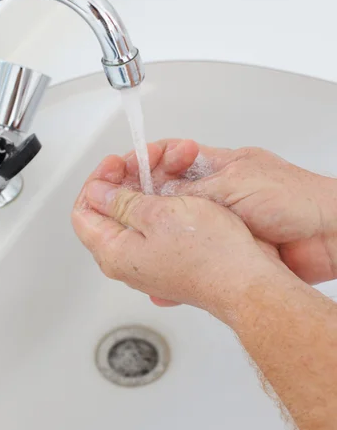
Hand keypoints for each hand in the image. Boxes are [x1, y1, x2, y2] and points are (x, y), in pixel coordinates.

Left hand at [72, 155, 287, 324]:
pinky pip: (156, 224)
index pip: (84, 211)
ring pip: (135, 214)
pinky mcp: (170, 259)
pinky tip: (181, 188)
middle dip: (126, 178)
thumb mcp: (158, 214)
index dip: (97, 181)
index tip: (117, 163)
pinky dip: (163, 201)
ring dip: (149, 185)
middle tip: (148, 159)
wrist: (246, 281)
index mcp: (114, 252)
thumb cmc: (209, 253)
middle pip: (110, 210)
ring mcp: (149, 261)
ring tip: (172, 167)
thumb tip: (97, 193)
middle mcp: (127, 261)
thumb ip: (121, 202)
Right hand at [130, 142, 336, 284]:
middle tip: (114, 209)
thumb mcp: (233, 187)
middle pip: (164, 192)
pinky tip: (161, 272)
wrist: (328, 235)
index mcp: (215, 165)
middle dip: (138, 199)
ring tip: (132, 240)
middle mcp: (213, 191)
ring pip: (174, 223)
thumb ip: (193, 193)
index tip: (115, 171)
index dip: (139, 162)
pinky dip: (174, 259)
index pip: (166, 157)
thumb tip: (157, 196)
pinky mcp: (227, 246)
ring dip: (153, 231)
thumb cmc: (295, 199)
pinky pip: (191, 250)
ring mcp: (219, 219)